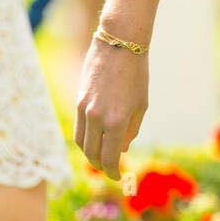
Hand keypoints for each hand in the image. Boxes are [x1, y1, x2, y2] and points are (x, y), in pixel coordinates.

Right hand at [74, 37, 148, 181]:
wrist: (119, 44)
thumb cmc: (136, 73)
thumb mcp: (141, 104)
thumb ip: (131, 130)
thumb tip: (122, 148)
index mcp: (116, 122)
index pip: (110, 158)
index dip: (113, 171)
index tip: (118, 176)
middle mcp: (97, 119)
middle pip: (93, 155)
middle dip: (102, 166)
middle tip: (110, 169)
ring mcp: (84, 110)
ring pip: (82, 144)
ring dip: (91, 155)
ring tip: (102, 156)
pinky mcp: (78, 101)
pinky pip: (78, 129)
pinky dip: (85, 139)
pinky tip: (94, 140)